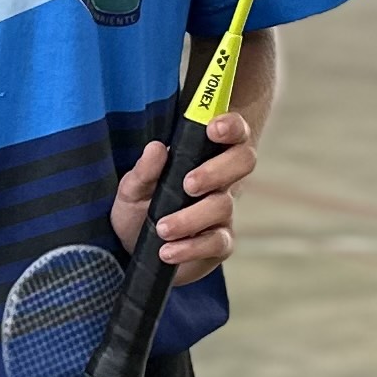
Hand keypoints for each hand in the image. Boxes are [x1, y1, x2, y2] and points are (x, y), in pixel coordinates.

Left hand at [109, 113, 255, 285]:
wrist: (134, 249)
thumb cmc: (139, 209)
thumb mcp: (133, 188)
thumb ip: (144, 170)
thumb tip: (157, 148)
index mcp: (203, 157)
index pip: (231, 133)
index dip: (231, 126)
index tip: (213, 128)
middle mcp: (220, 181)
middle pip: (244, 161)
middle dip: (218, 170)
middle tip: (189, 184)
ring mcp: (223, 213)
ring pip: (223, 205)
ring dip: (190, 217)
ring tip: (162, 228)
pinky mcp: (220, 243)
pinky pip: (217, 242)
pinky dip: (191, 247)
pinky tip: (169, 251)